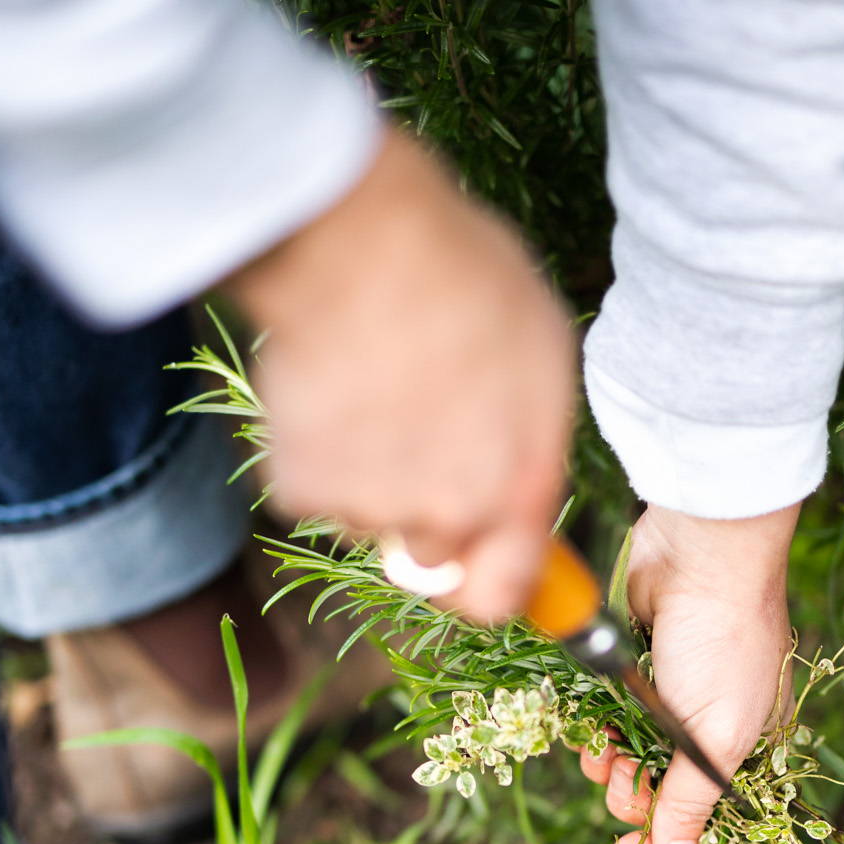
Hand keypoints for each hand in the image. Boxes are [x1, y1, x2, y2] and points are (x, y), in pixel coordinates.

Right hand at [224, 126, 574, 621]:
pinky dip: (309, 449)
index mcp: (518, 488)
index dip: (484, 586)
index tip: (472, 562)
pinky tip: (324, 385)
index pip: (502, 594)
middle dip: (418, 511)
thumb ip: (531, 439)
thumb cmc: (463, 278)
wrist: (361, 249)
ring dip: (362, 472)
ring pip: (364, 518)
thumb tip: (516, 482)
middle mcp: (449, 516)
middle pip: (429, 559)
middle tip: (408, 427)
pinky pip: (306, 487)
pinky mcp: (303, 490)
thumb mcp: (541, 355)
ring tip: (368, 384)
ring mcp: (372, 509)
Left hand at [579, 502, 799, 843]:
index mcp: (744, 748)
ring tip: (603, 750)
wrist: (697, 553)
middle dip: (632, 792)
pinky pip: (605, 720)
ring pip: (625, 759)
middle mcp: (706, 728)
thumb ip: (692, 802)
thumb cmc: (723, 641)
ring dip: (607, 764)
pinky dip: (594, 729)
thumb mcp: (715, 734)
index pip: (703, 815)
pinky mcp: (631, 673)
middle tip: (623, 775)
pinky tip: (589, 727)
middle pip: (657, 792)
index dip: (666, 839)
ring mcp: (667, 700)